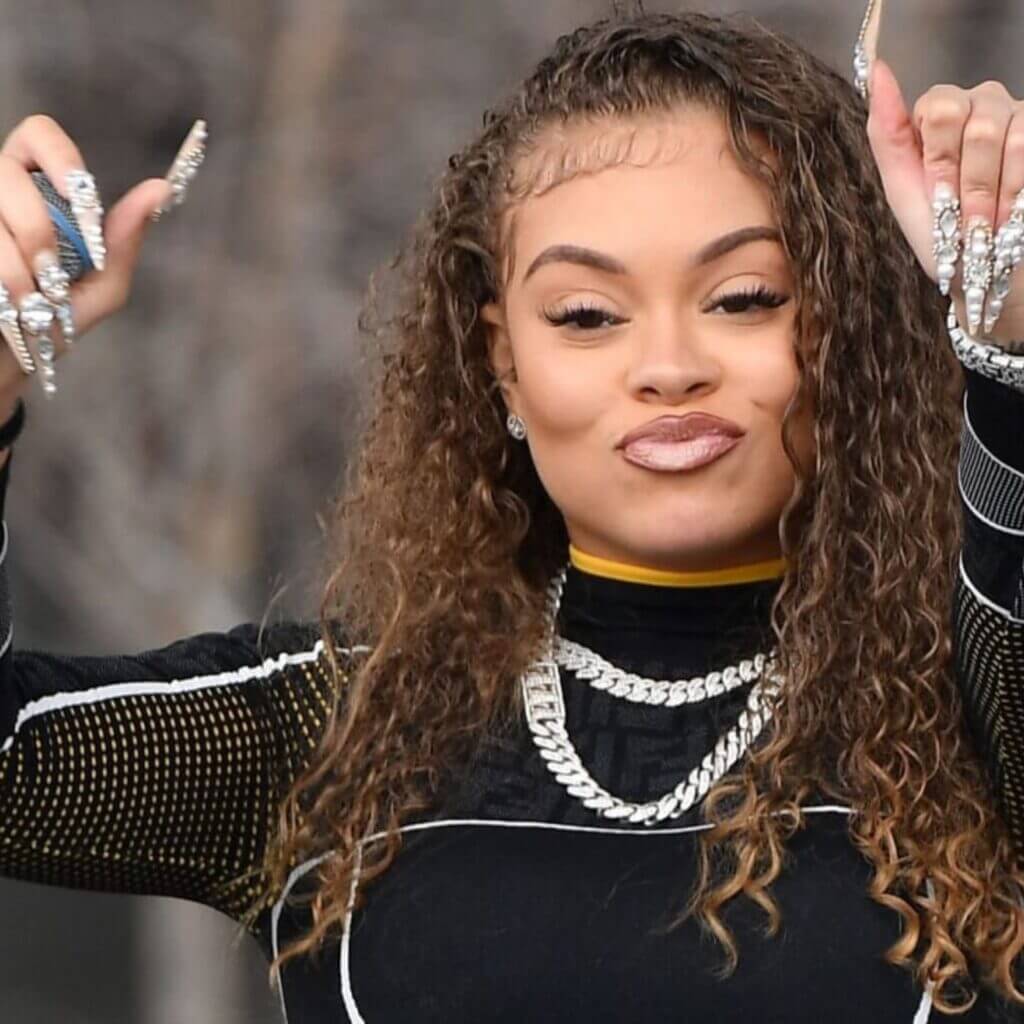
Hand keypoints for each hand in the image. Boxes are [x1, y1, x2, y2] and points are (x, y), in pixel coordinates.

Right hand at [0, 114, 171, 399]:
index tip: (86, 213)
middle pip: (5, 172)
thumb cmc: (58, 318)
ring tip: (28, 301)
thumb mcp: (101, 283)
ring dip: (14, 266)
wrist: (14, 361)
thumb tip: (160, 190)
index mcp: (34, 183)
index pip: (41, 134)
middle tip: (50, 273)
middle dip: (36, 229)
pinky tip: (7, 305)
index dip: (63, 163)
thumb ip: (122, 238)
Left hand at [866, 60, 1023, 345]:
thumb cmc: (943, 238)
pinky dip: (1017, 193)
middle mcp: (982, 105)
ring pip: (1006, 134)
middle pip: (975, 120)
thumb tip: (877, 70)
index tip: (938, 198)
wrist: (987, 277)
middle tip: (966, 218)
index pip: (940, 106)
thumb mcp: (903, 192)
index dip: (939, 159)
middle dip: (967, 181)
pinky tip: (1012, 215)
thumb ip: (888, 133)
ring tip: (988, 224)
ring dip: (992, 194)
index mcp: (939, 118)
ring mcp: (1020, 117)